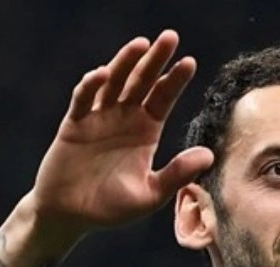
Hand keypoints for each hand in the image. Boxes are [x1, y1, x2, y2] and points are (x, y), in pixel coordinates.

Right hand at [29, 30, 214, 236]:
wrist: (69, 216)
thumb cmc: (110, 207)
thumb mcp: (150, 194)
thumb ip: (177, 174)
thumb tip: (209, 155)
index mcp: (145, 132)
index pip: (163, 99)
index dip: (175, 81)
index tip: (190, 63)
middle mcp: (124, 119)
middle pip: (142, 82)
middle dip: (155, 60)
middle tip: (170, 37)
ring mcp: (98, 118)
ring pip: (113, 83)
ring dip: (125, 63)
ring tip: (141, 44)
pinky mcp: (74, 124)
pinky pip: (83, 100)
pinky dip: (91, 86)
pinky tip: (102, 74)